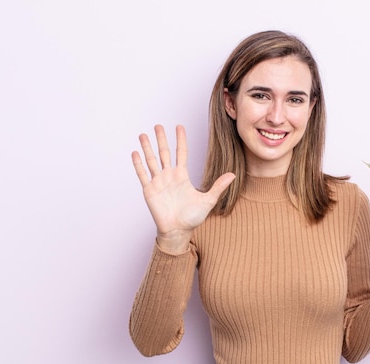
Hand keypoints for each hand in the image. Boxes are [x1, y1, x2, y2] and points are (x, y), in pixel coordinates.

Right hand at [131, 124, 234, 252]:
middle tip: (158, 125)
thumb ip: (219, 186)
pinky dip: (138, 164)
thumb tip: (233, 175)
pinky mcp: (149, 190)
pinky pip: (143, 174)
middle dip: (161, 139)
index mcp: (182, 176)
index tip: (179, 126)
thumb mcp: (208, 200)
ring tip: (143, 135)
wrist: (178, 231)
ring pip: (151, 160)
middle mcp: (169, 176)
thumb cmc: (192, 218)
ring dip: (147, 148)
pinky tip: (135, 152)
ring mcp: (158, 182)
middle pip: (164, 153)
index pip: (181, 153)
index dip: (180, 140)